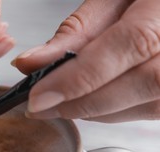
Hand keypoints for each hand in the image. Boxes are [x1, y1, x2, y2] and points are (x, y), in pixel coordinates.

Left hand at [13, 0, 159, 122]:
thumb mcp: (112, 0)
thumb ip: (77, 31)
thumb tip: (33, 63)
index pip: (130, 44)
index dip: (81, 76)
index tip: (39, 96)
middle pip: (143, 82)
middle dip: (82, 102)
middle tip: (41, 106)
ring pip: (148, 105)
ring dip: (96, 110)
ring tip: (60, 104)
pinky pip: (151, 109)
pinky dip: (113, 111)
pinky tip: (89, 102)